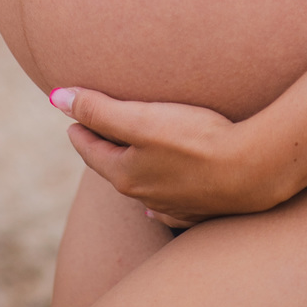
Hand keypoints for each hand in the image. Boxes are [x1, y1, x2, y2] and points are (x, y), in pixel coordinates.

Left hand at [48, 86, 284, 227]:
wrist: (252, 171)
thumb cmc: (195, 141)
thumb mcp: (141, 119)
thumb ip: (98, 109)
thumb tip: (54, 97)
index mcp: (124, 175)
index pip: (89, 148)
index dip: (80, 125)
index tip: (73, 112)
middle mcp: (143, 196)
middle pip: (113, 167)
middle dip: (103, 146)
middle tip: (96, 127)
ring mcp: (172, 206)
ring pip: (140, 186)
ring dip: (132, 168)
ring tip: (129, 154)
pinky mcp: (199, 209)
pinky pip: (168, 208)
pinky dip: (157, 201)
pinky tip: (156, 208)